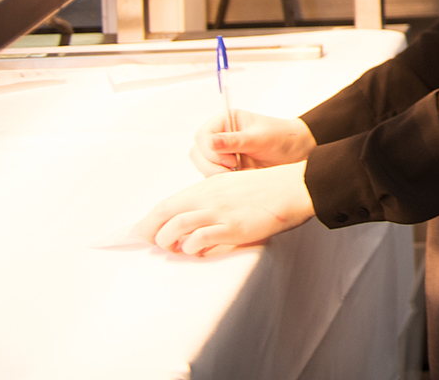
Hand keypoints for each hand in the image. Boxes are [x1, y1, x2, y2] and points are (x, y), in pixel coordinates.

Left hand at [137, 162, 314, 257]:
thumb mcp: (233, 187)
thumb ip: (212, 201)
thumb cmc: (267, 189)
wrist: (295, 187)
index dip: (150, 220)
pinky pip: (200, 239)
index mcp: (208, 186)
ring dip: (167, 241)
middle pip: (165, 214)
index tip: (144, 232)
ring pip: (177, 226)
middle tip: (151, 244)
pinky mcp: (233, 227)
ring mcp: (220, 212)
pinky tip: (195, 251)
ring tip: (172, 250)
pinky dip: (191, 248)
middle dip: (150, 232)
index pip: (167, 203)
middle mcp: (209, 197)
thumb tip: (193, 223)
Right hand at [189, 110, 316, 175]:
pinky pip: (214, 176)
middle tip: (234, 169)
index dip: (211, 151)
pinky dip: (225, 180)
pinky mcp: (227, 166)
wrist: (297, 151)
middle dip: (212, 165)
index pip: (202, 136)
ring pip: (203, 166)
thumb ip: (235, 141)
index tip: (231, 160)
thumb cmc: (282, 138)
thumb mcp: (259, 138)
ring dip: (218, 174)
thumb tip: (210, 142)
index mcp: (226, 121)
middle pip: (198, 153)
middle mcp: (221, 135)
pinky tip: (243, 176)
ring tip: (241, 172)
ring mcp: (222, 152)